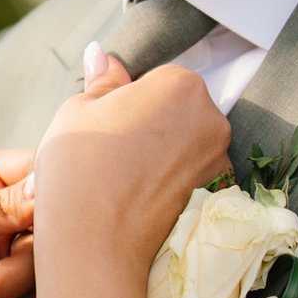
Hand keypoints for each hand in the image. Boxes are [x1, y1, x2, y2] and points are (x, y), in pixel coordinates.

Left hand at [0, 150, 39, 297]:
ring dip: (1, 284)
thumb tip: (49, 187)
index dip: (50, 192)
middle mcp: (0, 212)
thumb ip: (0, 206)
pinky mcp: (11, 294)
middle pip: (54, 224)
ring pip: (45, 267)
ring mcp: (7, 255)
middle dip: (18, 253)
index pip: (40, 169)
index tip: (35, 218)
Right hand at [32, 51, 227, 281]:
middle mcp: (212, 118)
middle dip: (151, 123)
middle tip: (113, 150)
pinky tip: (140, 196)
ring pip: (186, 143)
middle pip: (179, 109)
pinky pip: (190, 175)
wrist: (94, 243)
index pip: (158, 78)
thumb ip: (103, 79)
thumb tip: (102, 54)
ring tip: (123, 176)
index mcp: (181, 84)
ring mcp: (219, 160)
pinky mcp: (216, 196)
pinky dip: (170, 181)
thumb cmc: (80, 168)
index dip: (128, 99)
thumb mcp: (78, 109)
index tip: (108, 123)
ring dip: (162, 152)